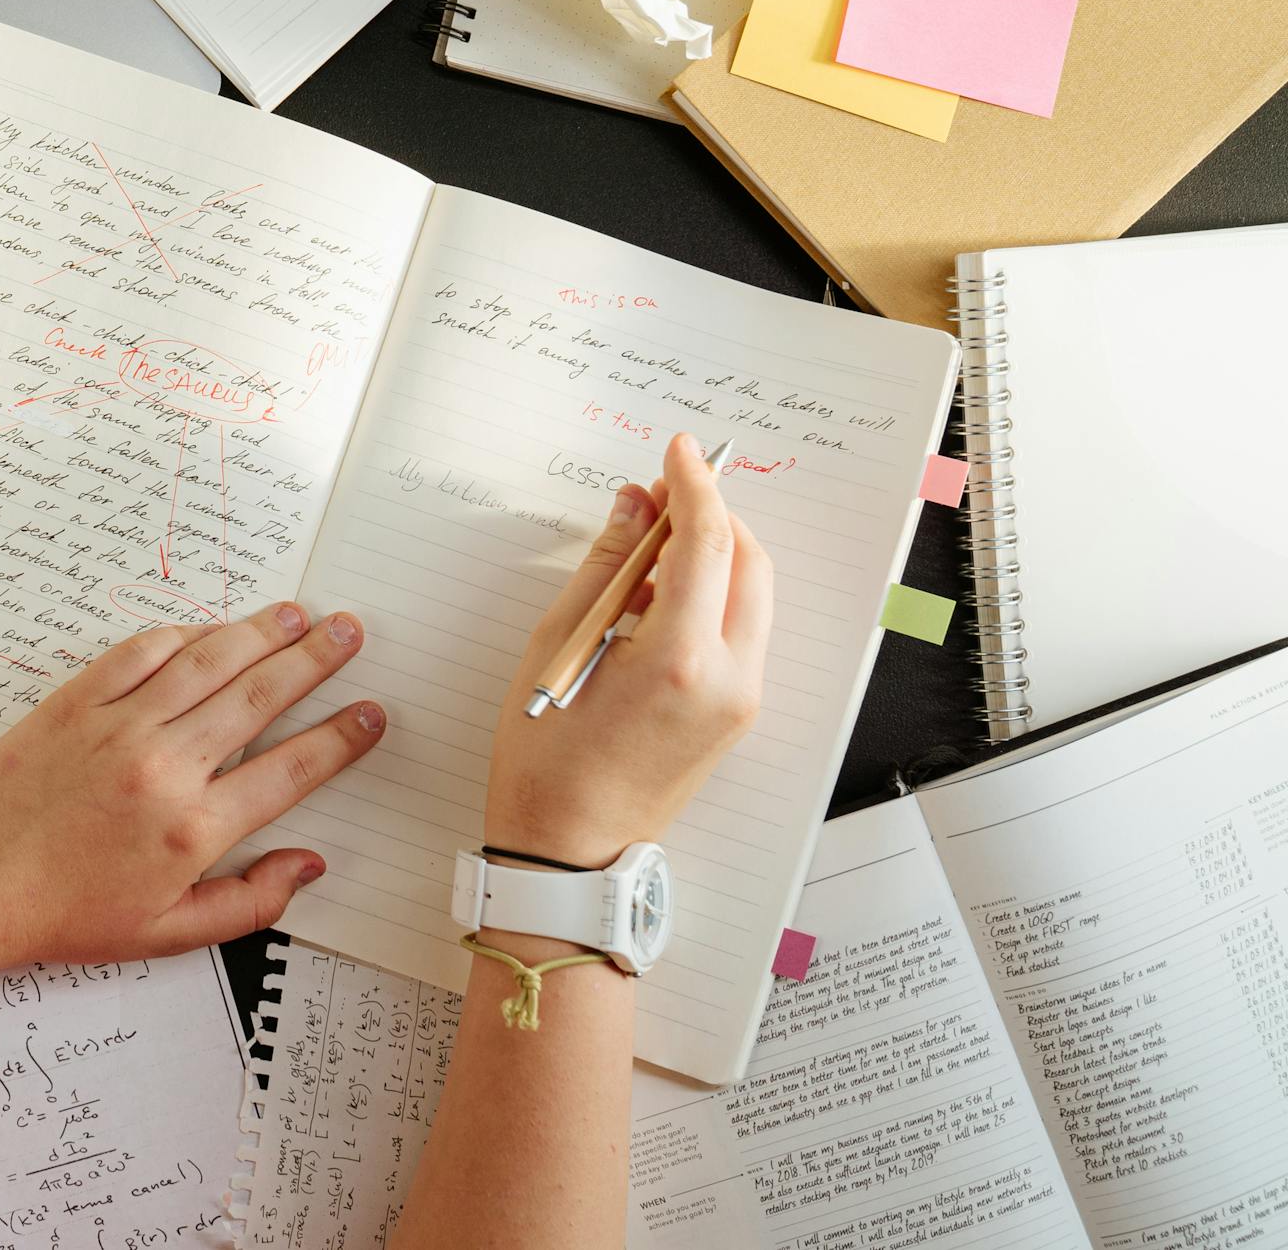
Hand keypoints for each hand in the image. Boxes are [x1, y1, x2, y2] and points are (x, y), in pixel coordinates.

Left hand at [0, 603, 382, 967]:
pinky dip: (184, 635)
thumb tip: (309, 864)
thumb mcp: (166, 933)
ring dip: (261, 633)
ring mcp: (119, 726)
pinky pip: (142, 652)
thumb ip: (249, 901)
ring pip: (209, 662)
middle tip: (350, 631)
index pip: (293, 770)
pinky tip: (212, 628)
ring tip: (298, 614)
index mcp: (194, 829)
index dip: (341, 738)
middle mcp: (166, 767)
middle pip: (262, 697)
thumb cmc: (61, 914)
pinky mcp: (76, 701)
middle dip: (316, 660)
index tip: (372, 714)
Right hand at [482, 431, 772, 869]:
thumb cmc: (548, 761)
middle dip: (715, 514)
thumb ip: (602, 567)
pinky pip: (741, 630)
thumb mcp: (558, 647)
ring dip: (716, 552)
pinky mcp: (738, 713)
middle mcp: (729, 678)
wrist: (571, 849)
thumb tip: (633, 507)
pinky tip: (660, 592)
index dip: (694, 485)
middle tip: (663, 491)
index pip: (708, 543)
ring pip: (753, 594)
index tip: (678, 449)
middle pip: (749, 562)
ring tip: (652, 542)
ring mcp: (742, 700)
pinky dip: (713, 593)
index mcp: (681, 659)